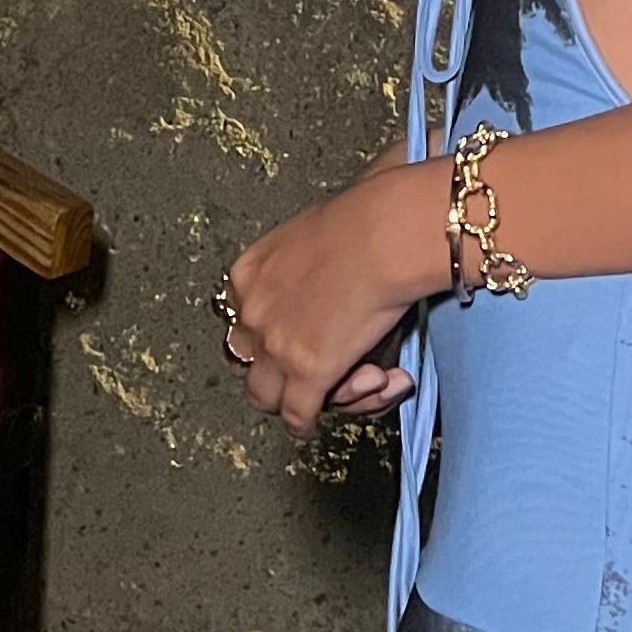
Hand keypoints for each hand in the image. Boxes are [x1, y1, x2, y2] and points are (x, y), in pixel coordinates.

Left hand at [220, 161, 436, 436]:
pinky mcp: (307, 374)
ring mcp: (276, 346)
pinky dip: (310, 421)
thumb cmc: (372, 211)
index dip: (271, 333)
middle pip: (246, 360)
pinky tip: (324, 415)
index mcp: (250, 271)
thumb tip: (348, 214)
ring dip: (295, 398)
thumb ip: (317, 239)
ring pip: (264, 396)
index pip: (242, 319)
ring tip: (335, 386)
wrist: (389, 232)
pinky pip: (297, 416)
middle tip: (315, 366)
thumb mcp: (321, 220)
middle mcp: (253, 311)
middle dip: (277, 369)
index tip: (300, 333)